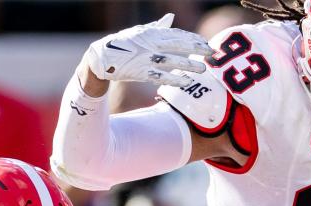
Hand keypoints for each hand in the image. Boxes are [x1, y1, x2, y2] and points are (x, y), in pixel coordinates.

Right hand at [82, 13, 211, 89]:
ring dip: (188, 65)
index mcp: (151, 32)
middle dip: (196, 49)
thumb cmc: (120, 44)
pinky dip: (173, 79)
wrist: (99, 58)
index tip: (205, 43)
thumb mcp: (139, 31)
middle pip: (178, 45)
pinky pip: (159, 76)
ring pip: (171, 60)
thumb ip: (157, 27)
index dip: (192, 39)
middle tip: (212, 53)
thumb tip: (171, 18)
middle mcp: (150, 43)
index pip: (177, 34)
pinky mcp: (139, 72)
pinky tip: (185, 83)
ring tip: (203, 70)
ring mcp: (145, 58)